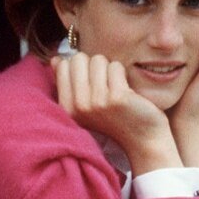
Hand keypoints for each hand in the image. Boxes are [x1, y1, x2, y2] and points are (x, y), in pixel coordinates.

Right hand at [52, 53, 180, 174]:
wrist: (142, 139)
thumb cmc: (114, 118)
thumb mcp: (84, 104)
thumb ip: (68, 81)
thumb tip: (55, 59)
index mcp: (66, 107)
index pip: (63, 65)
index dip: (79, 67)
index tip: (90, 83)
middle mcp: (79, 105)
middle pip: (79, 58)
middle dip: (93, 65)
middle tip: (103, 85)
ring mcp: (97, 101)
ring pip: (98, 60)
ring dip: (109, 69)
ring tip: (114, 88)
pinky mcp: (117, 97)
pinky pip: (115, 66)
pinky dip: (122, 74)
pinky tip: (126, 90)